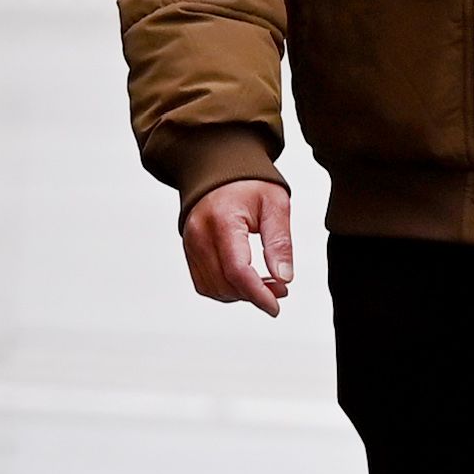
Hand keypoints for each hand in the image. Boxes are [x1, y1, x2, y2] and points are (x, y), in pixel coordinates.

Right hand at [181, 179, 295, 315]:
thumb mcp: (275, 204)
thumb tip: (284, 278)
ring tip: (265, 284)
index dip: (258, 294)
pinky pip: (204, 283)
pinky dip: (226, 289)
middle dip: (254, 295)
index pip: (237, 270)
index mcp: (222, 220)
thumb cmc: (248, 182)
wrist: (218, 167)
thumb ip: (280, 242)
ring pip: (213, 288)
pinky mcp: (189, 251)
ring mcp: (190, 244)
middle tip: (280, 289)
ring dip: (240, 295)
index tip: (276, 306)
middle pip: (225, 283)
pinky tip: (245, 282)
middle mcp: (200, 234)